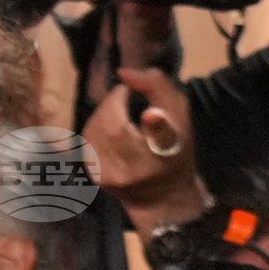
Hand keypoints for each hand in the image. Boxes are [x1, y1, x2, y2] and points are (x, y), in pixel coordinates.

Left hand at [79, 70, 197, 211]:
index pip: (163, 137)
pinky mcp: (97, 177)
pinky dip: (96, 125)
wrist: (162, 196)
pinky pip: (88, 138)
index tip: (152, 114)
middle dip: (113, 103)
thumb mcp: (180, 113)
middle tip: (123, 97)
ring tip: (118, 112)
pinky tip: (109, 127)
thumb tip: (123, 73)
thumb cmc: (174, 147)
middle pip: (115, 126)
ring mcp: (115, 175)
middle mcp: (140, 166)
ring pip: (96, 130)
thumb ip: (157, 85)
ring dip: (103, 113)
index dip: (157, 124)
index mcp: (167, 150)